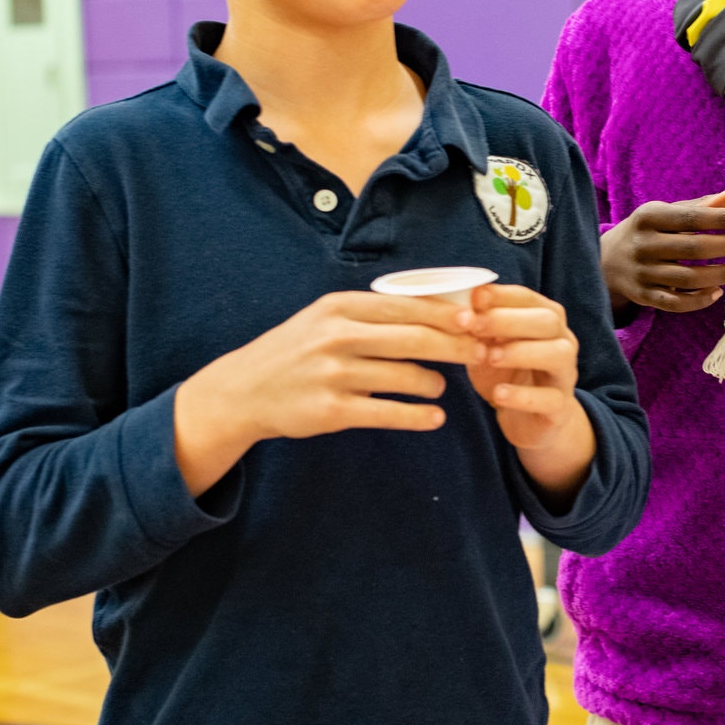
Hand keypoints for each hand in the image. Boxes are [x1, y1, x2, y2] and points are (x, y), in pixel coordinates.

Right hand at [174, 291, 478, 495]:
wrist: (243, 391)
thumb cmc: (296, 351)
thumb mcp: (326, 318)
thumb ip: (373, 313)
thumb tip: (436, 308)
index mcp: (340, 306)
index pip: (407, 307)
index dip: (448, 316)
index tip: (477, 322)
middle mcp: (337, 336)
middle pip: (414, 339)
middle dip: (455, 347)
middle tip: (481, 354)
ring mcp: (333, 374)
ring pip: (404, 377)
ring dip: (433, 383)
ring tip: (440, 387)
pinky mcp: (331, 411)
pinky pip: (388, 413)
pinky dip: (417, 416)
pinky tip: (433, 418)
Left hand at [461, 283, 594, 504]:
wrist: (528, 419)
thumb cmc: (505, 373)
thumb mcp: (488, 346)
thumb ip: (478, 326)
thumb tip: (454, 306)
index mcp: (546, 319)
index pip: (529, 298)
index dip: (502, 295)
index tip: (475, 297)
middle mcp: (563, 342)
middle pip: (548, 321)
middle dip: (509, 320)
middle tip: (475, 325)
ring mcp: (564, 375)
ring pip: (557, 354)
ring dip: (522, 352)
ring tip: (489, 357)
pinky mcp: (560, 408)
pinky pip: (550, 399)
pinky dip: (523, 396)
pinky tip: (499, 394)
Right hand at [601, 189, 724, 312]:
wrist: (604, 261)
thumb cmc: (646, 232)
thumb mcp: (666, 213)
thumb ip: (701, 206)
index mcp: (648, 217)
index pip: (690, 217)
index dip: (722, 218)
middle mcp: (643, 246)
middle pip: (692, 248)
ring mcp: (642, 274)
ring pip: (687, 278)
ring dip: (721, 274)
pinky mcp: (643, 296)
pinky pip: (674, 303)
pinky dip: (698, 300)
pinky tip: (718, 291)